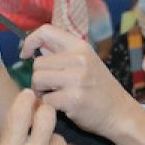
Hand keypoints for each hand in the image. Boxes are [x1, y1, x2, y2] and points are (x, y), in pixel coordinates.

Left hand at [21, 25, 135, 135]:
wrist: (120, 113)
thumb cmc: (99, 88)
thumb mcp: (87, 62)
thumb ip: (63, 53)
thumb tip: (37, 47)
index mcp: (80, 46)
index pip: (46, 31)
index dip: (30, 41)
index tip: (25, 54)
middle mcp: (79, 59)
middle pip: (37, 63)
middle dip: (38, 78)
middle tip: (50, 87)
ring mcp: (76, 79)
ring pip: (37, 80)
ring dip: (40, 92)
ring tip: (54, 96)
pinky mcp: (73, 99)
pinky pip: (45, 99)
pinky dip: (48, 106)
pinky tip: (61, 107)